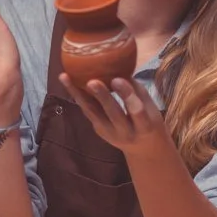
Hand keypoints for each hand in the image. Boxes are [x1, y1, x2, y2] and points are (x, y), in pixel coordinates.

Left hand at [57, 74, 173, 159]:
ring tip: (65, 77)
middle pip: (112, 113)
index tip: (117, 79)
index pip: (136, 111)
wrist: (142, 148)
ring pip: (91, 112)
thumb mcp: (152, 109)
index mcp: (144, 126)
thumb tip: (122, 68)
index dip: (127, 95)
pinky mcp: (97, 130)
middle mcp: (125, 132)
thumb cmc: (150, 122)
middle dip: (101, 96)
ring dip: (77, 94)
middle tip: (91, 81)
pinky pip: (88, 111)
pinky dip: (79, 96)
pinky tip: (69, 83)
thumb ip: (137, 91)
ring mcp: (108, 133)